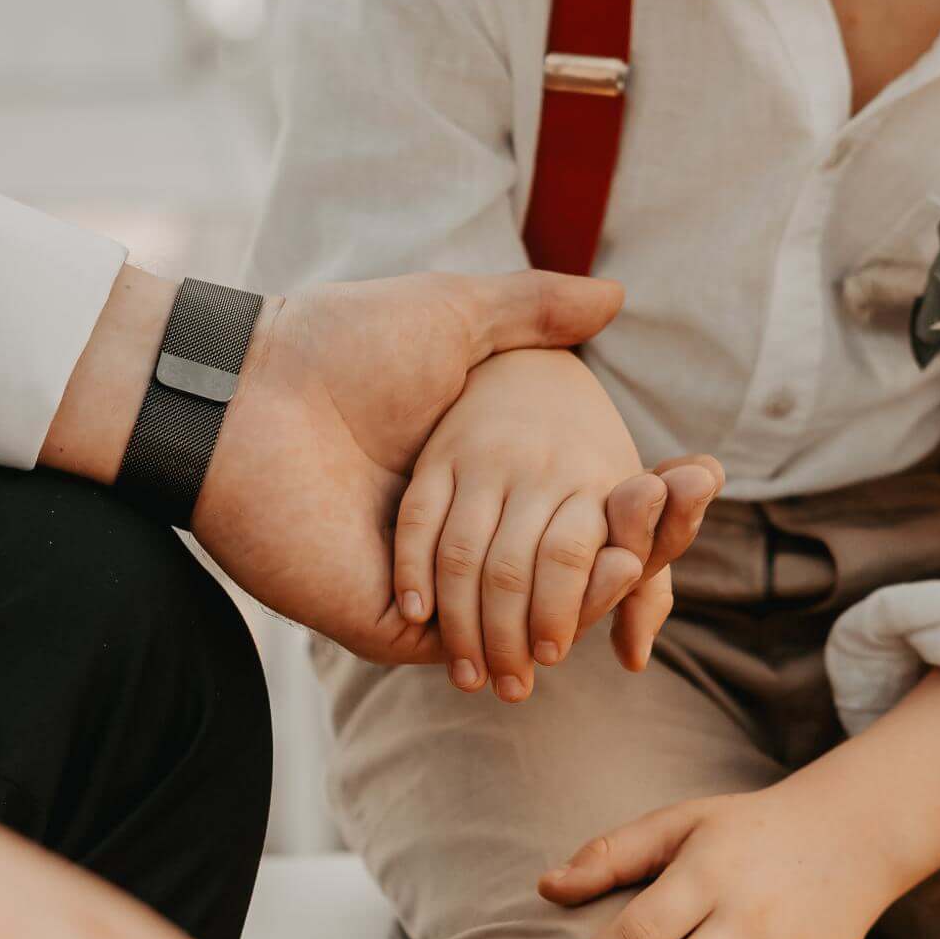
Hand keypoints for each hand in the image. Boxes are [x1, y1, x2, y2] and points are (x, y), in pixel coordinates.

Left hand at [181, 273, 715, 664]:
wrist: (248, 395)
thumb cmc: (337, 348)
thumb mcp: (454, 316)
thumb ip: (531, 314)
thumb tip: (614, 296)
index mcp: (469, 482)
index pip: (568, 514)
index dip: (631, 503)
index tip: (691, 474)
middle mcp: (453, 541)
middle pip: (561, 571)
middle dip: (632, 546)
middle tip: (686, 503)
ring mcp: (424, 589)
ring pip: (531, 617)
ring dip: (598, 585)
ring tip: (644, 541)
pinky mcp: (389, 624)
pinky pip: (478, 642)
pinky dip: (538, 620)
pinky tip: (592, 579)